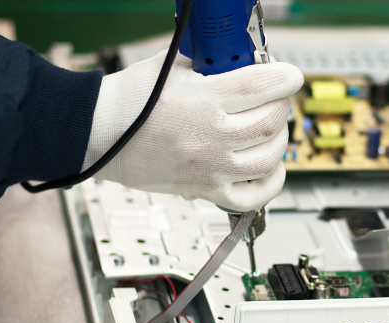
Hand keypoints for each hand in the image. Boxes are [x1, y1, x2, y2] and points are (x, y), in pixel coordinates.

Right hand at [83, 51, 302, 210]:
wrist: (96, 135)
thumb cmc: (126, 102)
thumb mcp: (169, 67)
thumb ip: (207, 62)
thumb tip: (237, 59)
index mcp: (201, 102)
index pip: (260, 86)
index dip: (285, 78)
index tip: (291, 76)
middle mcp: (209, 138)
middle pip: (270, 123)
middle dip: (281, 106)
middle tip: (276, 98)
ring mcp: (209, 168)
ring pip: (268, 159)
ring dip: (279, 140)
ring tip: (272, 127)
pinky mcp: (204, 189)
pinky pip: (251, 197)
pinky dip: (270, 183)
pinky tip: (271, 167)